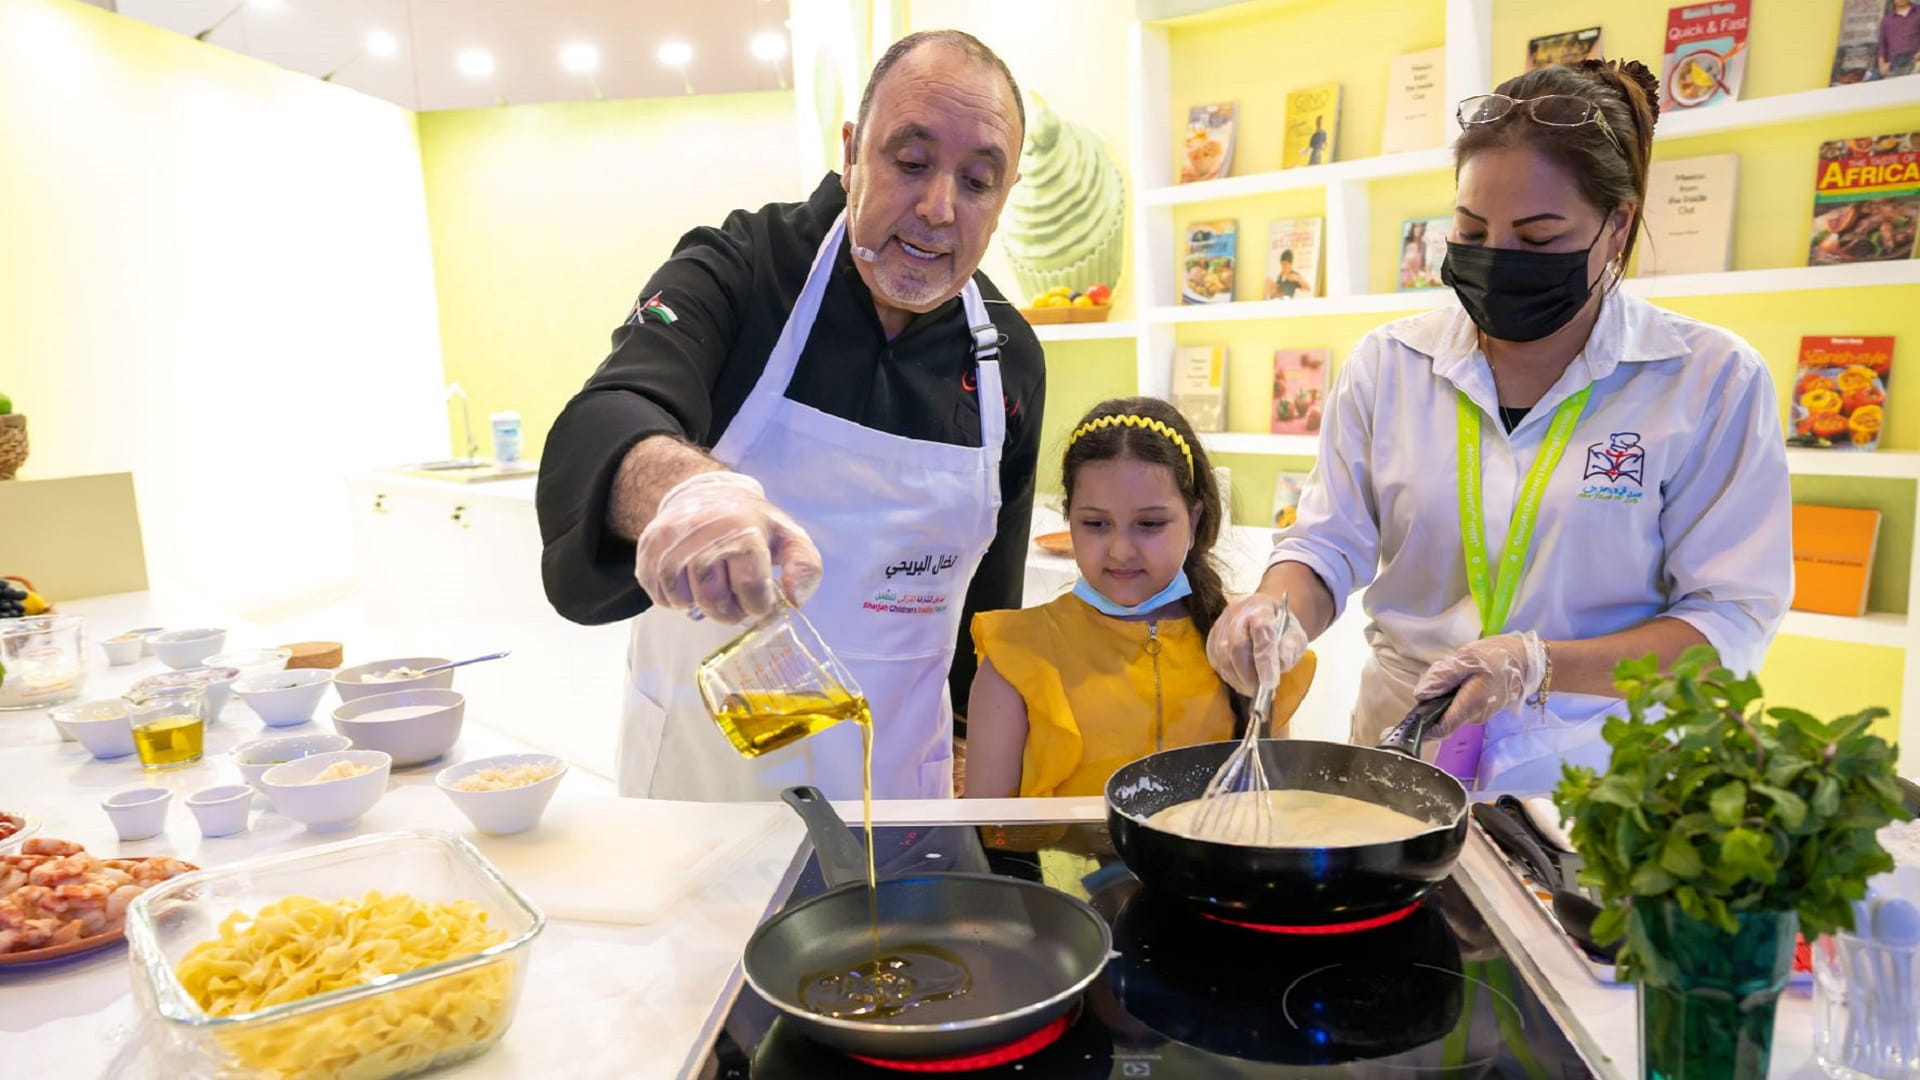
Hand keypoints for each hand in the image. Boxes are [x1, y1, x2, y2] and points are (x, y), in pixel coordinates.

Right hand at [633, 471, 822, 622]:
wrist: (707, 494)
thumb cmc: (753, 524)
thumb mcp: (790, 538)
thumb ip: (805, 568)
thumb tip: (794, 599)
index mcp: (745, 528)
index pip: (750, 585)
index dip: (757, 604)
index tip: (760, 601)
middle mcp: (705, 529)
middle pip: (712, 595)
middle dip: (727, 611)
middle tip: (735, 604)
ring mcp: (673, 536)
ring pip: (680, 594)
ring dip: (697, 604)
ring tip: (711, 593)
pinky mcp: (650, 544)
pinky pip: (656, 590)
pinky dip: (672, 599)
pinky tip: (689, 587)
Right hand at [1206, 593, 1309, 695]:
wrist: (1266, 613)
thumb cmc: (1283, 627)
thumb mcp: (1296, 636)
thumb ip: (1291, 650)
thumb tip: (1279, 666)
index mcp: (1262, 608)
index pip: (1262, 631)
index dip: (1265, 660)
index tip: (1271, 683)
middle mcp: (1238, 612)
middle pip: (1236, 646)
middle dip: (1248, 674)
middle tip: (1260, 690)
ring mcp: (1221, 624)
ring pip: (1223, 657)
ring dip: (1238, 678)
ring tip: (1252, 689)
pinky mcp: (1212, 637)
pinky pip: (1216, 661)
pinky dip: (1229, 676)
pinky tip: (1241, 681)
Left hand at [1413, 631, 1547, 735]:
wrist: (1527, 661)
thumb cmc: (1497, 657)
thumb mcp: (1467, 658)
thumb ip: (1442, 676)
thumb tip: (1421, 694)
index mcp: (1470, 705)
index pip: (1441, 728)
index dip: (1424, 725)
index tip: (1413, 714)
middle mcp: (1475, 716)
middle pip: (1443, 719)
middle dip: (1433, 702)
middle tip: (1437, 678)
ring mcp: (1480, 714)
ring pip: (1451, 711)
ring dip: (1444, 696)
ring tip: (1452, 673)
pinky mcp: (1482, 709)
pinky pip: (1460, 706)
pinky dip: (1454, 695)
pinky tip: (1461, 678)